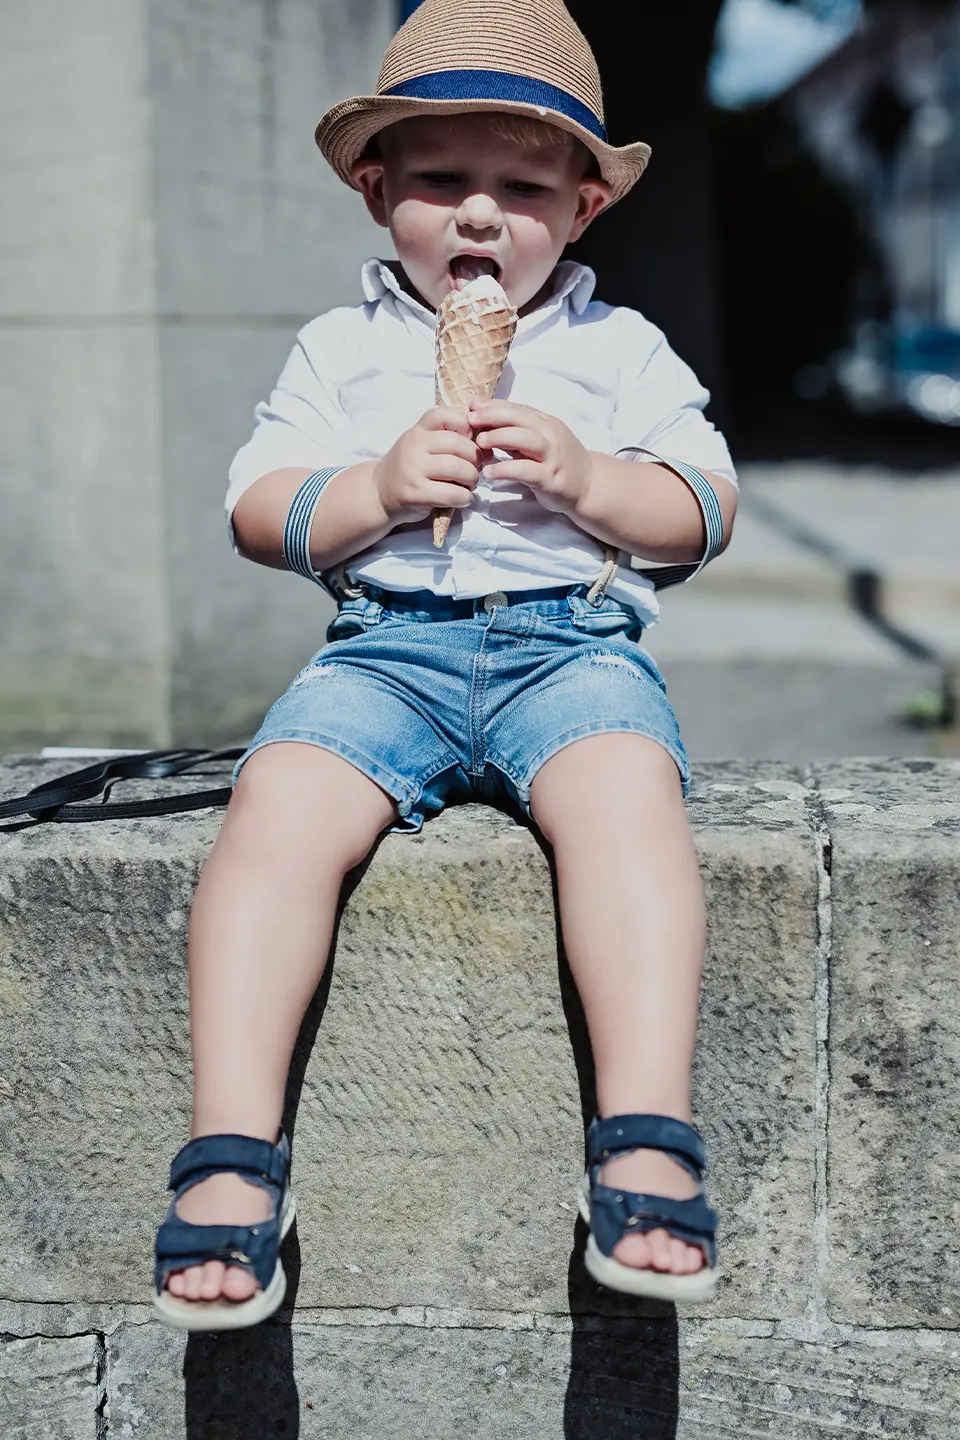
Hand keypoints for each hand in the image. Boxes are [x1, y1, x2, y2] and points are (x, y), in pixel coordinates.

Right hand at [373, 407, 480, 524]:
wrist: (380, 492)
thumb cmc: (410, 468)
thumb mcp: (422, 445)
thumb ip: (448, 439)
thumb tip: (487, 446)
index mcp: (418, 431)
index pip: (445, 415)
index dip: (465, 425)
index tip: (470, 440)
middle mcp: (413, 446)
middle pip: (457, 444)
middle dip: (475, 458)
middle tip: (475, 468)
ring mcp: (413, 470)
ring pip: (457, 468)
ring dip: (472, 478)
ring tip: (470, 484)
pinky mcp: (416, 493)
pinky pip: (452, 493)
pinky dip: (465, 498)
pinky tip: (463, 498)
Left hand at [470, 401, 591, 515]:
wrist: (588, 485)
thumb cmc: (557, 461)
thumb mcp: (539, 440)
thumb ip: (516, 430)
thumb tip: (484, 418)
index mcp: (546, 423)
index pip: (519, 409)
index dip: (495, 405)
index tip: (473, 406)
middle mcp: (551, 436)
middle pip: (522, 419)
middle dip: (494, 416)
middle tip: (471, 420)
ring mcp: (553, 457)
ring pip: (527, 440)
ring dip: (501, 437)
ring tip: (479, 442)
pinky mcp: (551, 479)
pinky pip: (527, 471)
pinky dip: (506, 470)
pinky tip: (489, 473)